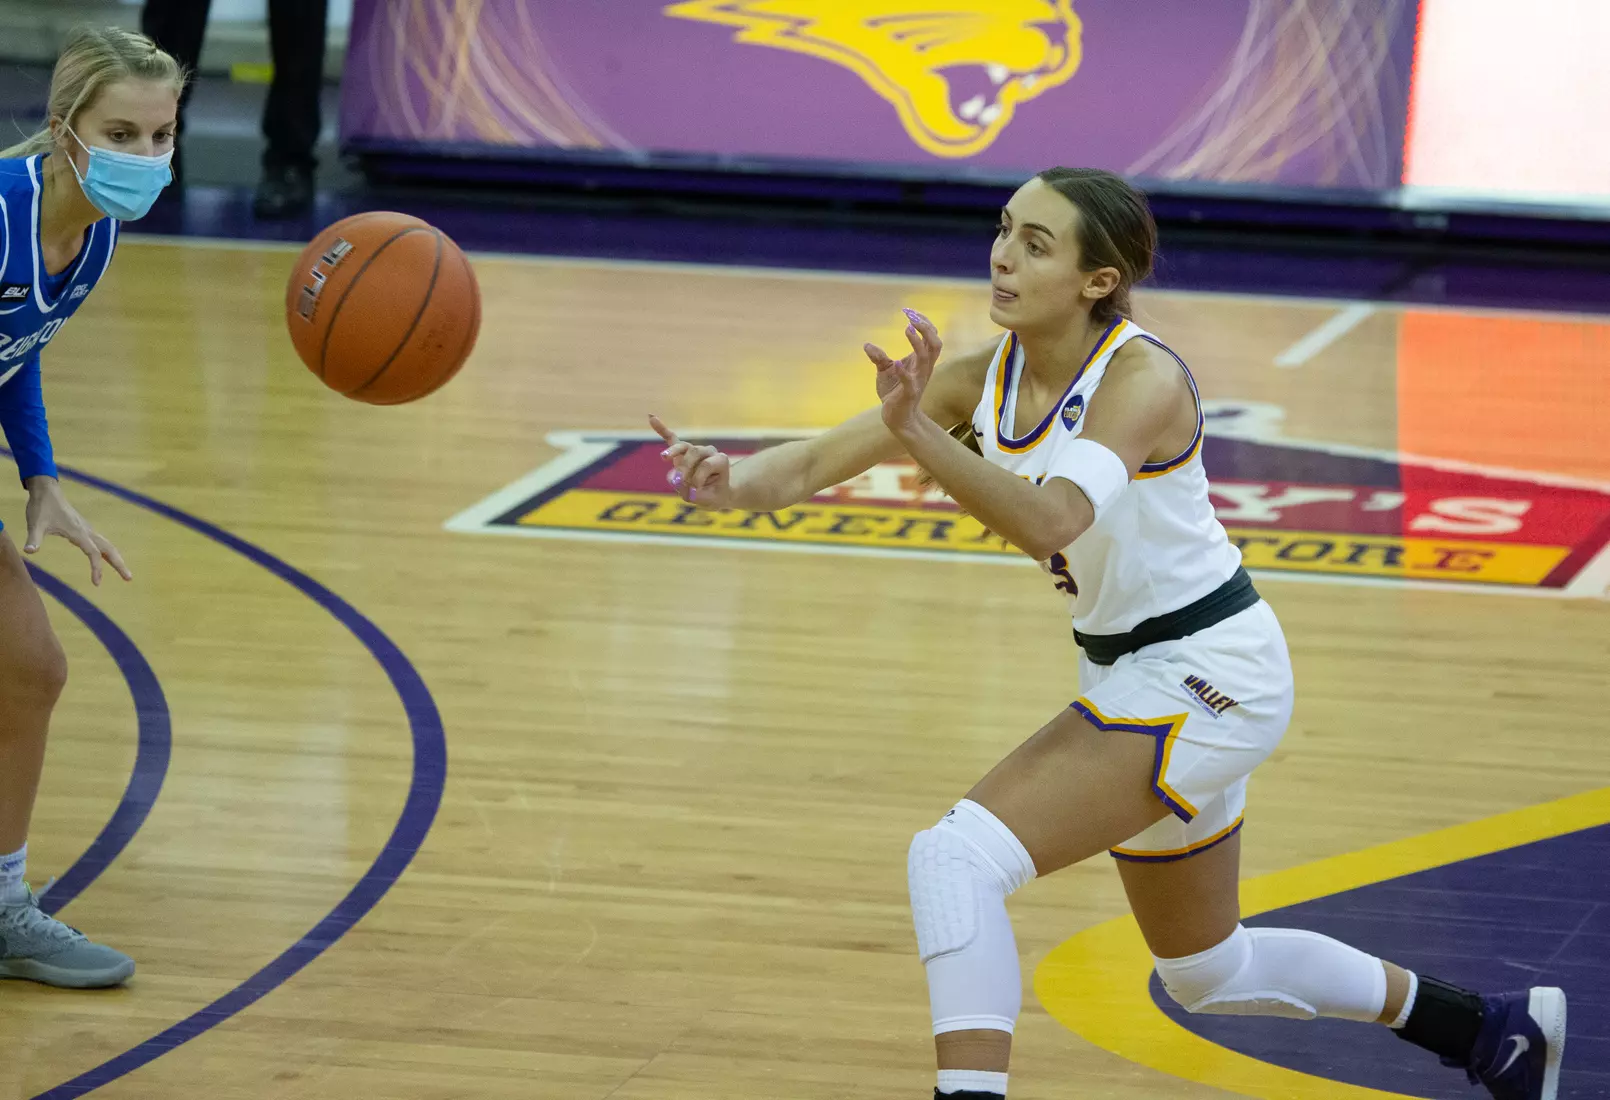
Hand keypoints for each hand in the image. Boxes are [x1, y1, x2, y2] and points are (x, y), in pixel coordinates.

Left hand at [24, 477, 131, 585]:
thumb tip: (28, 552)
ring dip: (116, 559)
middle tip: (129, 578)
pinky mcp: (85, 528)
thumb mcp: (35, 525)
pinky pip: (101, 542)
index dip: (97, 568)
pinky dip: (108, 552)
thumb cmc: (42, 508)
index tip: (96, 583)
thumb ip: (33, 539)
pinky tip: (107, 558)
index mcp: (78, 533)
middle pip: (109, 549)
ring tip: (124, 572)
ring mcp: (87, 529)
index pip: (93, 553)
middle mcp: (87, 531)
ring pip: (107, 545)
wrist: (47, 492)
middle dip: (119, 564)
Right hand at [649, 415, 732, 509]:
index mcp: (720, 460)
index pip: (706, 464)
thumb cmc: (715, 495)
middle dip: (684, 469)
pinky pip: (671, 438)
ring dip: (672, 453)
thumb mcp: (712, 500)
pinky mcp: (682, 452)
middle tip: (679, 484)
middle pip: (694, 453)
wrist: (717, 493)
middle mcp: (708, 451)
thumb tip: (676, 483)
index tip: (695, 491)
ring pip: (682, 447)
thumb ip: (696, 494)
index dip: (699, 478)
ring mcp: (695, 450)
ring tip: (664, 458)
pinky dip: (661, 429)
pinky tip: (651, 418)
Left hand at [865, 307, 941, 434]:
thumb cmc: (894, 392)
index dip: (924, 323)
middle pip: (935, 344)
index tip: (910, 311)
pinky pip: (910, 382)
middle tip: (912, 316)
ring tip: (907, 329)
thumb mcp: (885, 371)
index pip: (931, 337)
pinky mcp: (909, 394)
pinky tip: (897, 364)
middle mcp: (924, 369)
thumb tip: (867, 345)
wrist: (897, 418)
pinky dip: (905, 372)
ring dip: (918, 343)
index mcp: (921, 361)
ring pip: (926, 359)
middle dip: (927, 328)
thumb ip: (879, 357)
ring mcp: (918, 380)